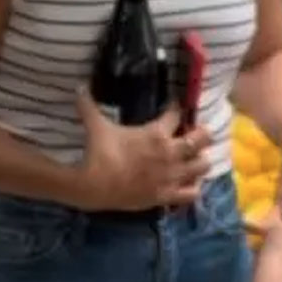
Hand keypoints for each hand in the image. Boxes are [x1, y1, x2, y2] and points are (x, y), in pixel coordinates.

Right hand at [74, 91, 209, 211]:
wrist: (94, 185)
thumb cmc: (99, 152)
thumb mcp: (97, 126)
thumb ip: (90, 106)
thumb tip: (78, 87)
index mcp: (156, 133)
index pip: (176, 115)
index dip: (176, 108)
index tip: (174, 106)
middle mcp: (170, 153)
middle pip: (200, 139)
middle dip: (202, 133)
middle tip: (197, 132)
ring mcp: (171, 176)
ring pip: (203, 166)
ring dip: (201, 160)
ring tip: (195, 157)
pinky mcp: (166, 195)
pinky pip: (192, 193)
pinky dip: (194, 187)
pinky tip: (189, 183)